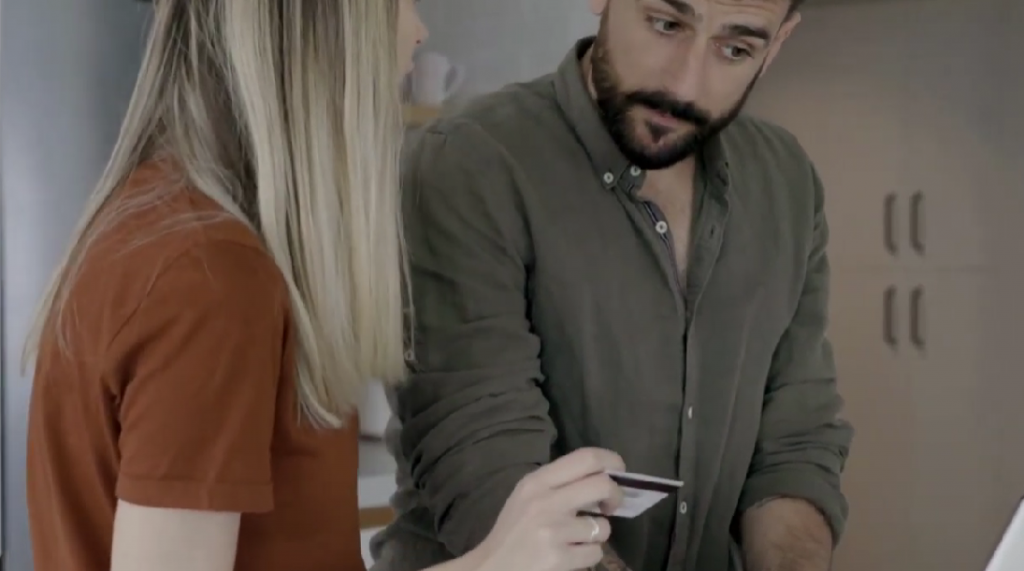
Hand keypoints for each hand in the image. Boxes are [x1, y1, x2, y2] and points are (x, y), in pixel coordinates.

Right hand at [471, 448, 624, 570]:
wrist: (492, 567)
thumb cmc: (513, 531)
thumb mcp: (526, 496)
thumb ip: (558, 484)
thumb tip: (604, 476)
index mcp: (536, 481)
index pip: (586, 458)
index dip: (611, 461)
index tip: (618, 471)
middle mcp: (545, 501)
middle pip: (602, 485)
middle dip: (616, 496)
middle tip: (611, 506)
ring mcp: (553, 530)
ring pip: (603, 526)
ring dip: (596, 534)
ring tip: (577, 539)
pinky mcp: (559, 558)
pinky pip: (595, 552)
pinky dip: (588, 556)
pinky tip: (570, 555)